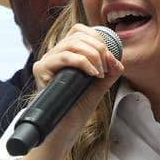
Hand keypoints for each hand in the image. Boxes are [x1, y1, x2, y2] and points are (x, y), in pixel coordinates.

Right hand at [32, 24, 123, 142]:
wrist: (66, 128)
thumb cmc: (78, 108)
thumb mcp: (99, 86)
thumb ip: (110, 72)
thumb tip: (118, 60)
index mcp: (66, 53)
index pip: (79, 30)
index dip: (97, 37)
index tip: (110, 57)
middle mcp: (54, 54)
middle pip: (77, 35)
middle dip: (99, 48)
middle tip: (108, 67)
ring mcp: (46, 61)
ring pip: (72, 44)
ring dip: (93, 55)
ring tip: (101, 72)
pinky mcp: (41, 70)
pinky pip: (64, 57)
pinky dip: (83, 62)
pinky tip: (93, 74)